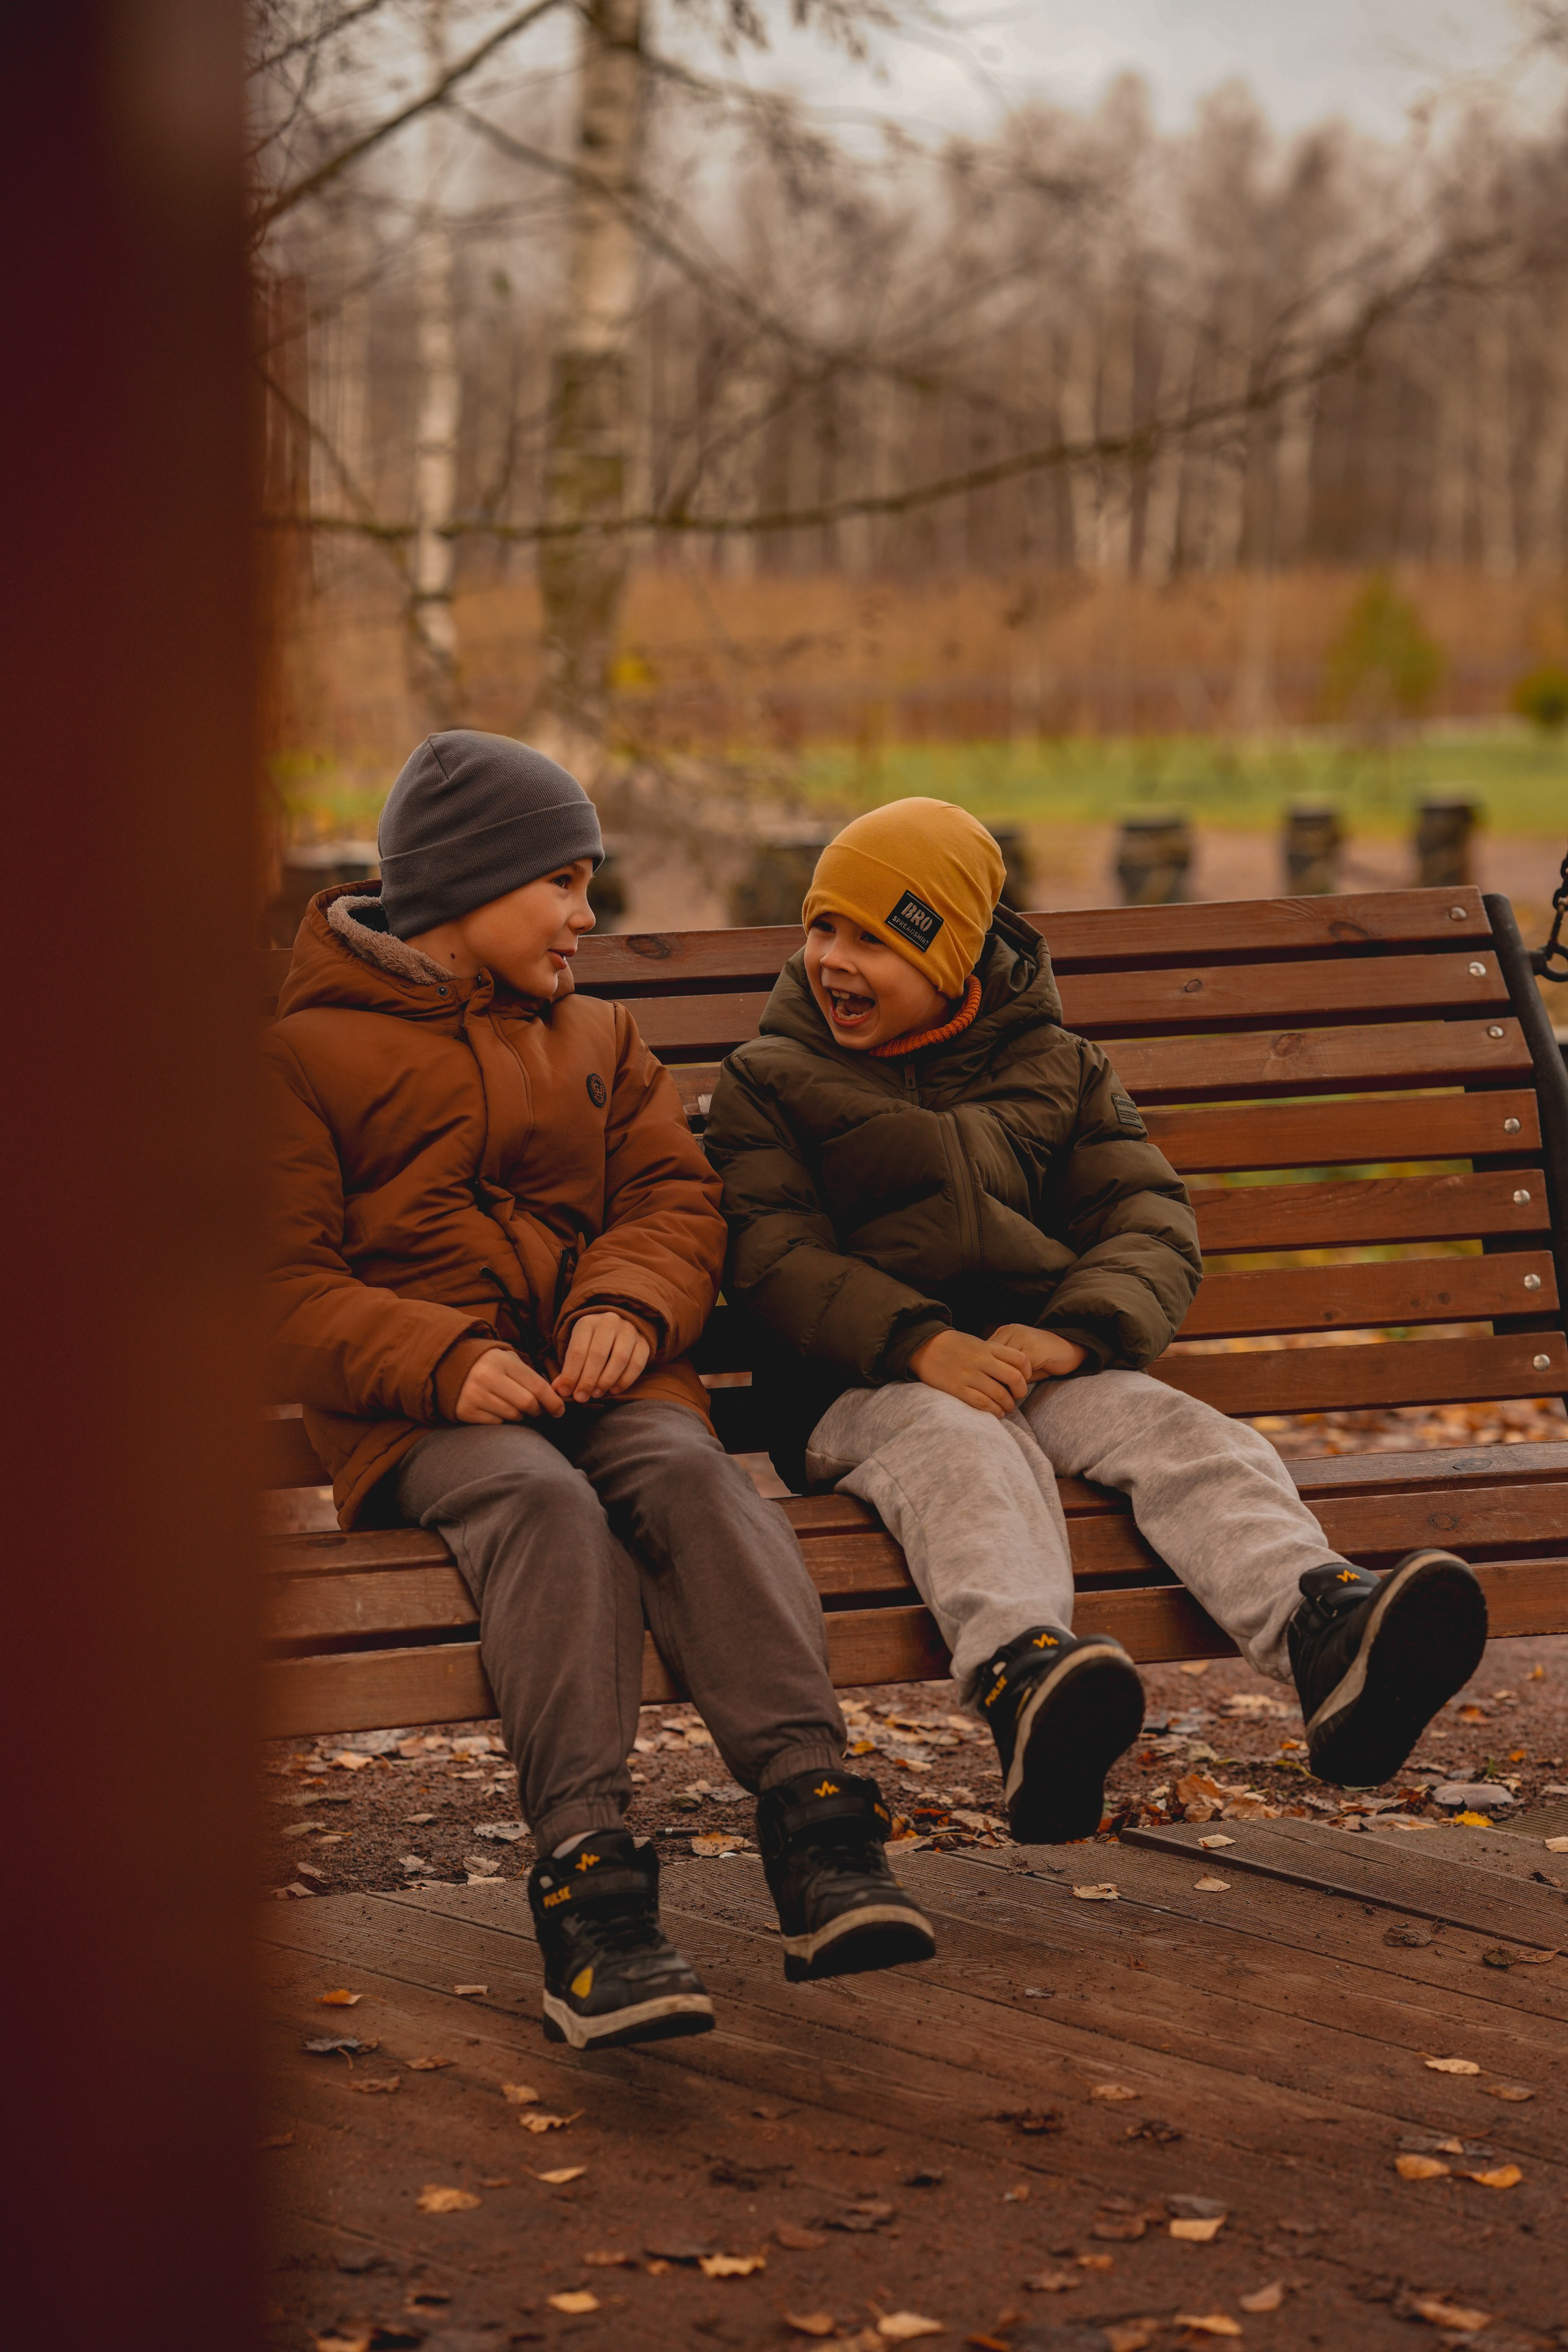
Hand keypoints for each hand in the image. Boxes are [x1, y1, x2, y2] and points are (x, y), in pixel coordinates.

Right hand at [454, 1346, 565, 1423]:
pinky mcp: (466, 1411)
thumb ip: (530, 1376)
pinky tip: (496, 1408)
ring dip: (520, 1414)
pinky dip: (502, 1419)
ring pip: (513, 1416)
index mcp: (502, 1361)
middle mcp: (487, 1377)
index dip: (553, 1401)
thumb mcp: (508, 1359)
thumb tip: (555, 1397)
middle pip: (528, 1404)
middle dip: (538, 1410)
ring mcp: (475, 1395)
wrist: (449, 1365)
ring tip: (513, 1405)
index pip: (537, 1386)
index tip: (560, 1410)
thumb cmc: (488, 1363)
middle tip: (539, 1410)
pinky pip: (496, 1423)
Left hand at [552, 1310, 651, 1403]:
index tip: (566, 1392)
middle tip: (581, 1397)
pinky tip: (613, 1390)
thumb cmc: (592, 1342)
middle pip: (598, 1354)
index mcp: (588, 1322)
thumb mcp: (577, 1348)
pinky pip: (636, 1364)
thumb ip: (568, 1369)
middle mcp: (609, 1322)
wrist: (617, 1327)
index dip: (571, 1374)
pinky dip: (625, 1381)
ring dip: (606, 1381)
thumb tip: (559, 1389)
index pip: (578, 1350)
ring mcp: (629, 1330)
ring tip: (596, 1394)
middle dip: (588, 1380)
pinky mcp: (644, 1341)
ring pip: (619, 1359)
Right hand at [907, 1328, 1030, 1418]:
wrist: (924, 1346)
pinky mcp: (957, 1388)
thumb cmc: (952, 1345)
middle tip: (1017, 1396)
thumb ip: (993, 1353)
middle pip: (1014, 1378)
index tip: (1025, 1378)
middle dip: (1020, 1391)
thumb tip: (1012, 1369)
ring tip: (1006, 1408)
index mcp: (988, 1347)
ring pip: (1000, 1394)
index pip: (1019, 1359)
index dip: (1027, 1371)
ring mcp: (969, 1375)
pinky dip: (993, 1410)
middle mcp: (981, 1360)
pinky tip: (996, 1412)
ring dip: (1008, 1405)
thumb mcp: (976, 1342)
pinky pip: (982, 1403)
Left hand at [986, 1324, 1087, 1383]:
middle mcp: (1010, 1331)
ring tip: (1013, 1391)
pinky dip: (1020, 1381)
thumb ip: (1003, 1366)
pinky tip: (1024, 1386)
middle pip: (991, 1359)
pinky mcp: (1033, 1348)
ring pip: (1004, 1365)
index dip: (987, 1372)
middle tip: (1000, 1393)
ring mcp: (1021, 1337)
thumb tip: (987, 1384)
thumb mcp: (1019, 1360)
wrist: (1071, 1348)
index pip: (984, 1354)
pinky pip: (1018, 1370)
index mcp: (1004, 1332)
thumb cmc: (1043, 1358)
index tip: (991, 1386)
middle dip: (994, 1378)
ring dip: (1007, 1381)